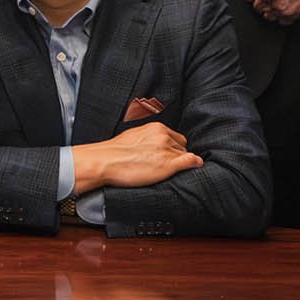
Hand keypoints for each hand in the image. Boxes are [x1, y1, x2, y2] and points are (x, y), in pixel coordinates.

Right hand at [71, 121, 201, 193]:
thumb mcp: (133, 137)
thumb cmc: (113, 152)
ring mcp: (167, 150)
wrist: (105, 161)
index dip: (172, 148)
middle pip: (181, 146)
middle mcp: (163, 136)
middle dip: (176, 155)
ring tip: (167, 171)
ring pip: (185, 155)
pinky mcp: (168, 164)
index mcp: (155, 128)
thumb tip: (153, 145)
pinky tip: (194, 167)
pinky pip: (191, 161)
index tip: (167, 155)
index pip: (174, 137)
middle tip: (165, 165)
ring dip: (180, 162)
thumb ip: (147, 138)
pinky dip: (194, 164)